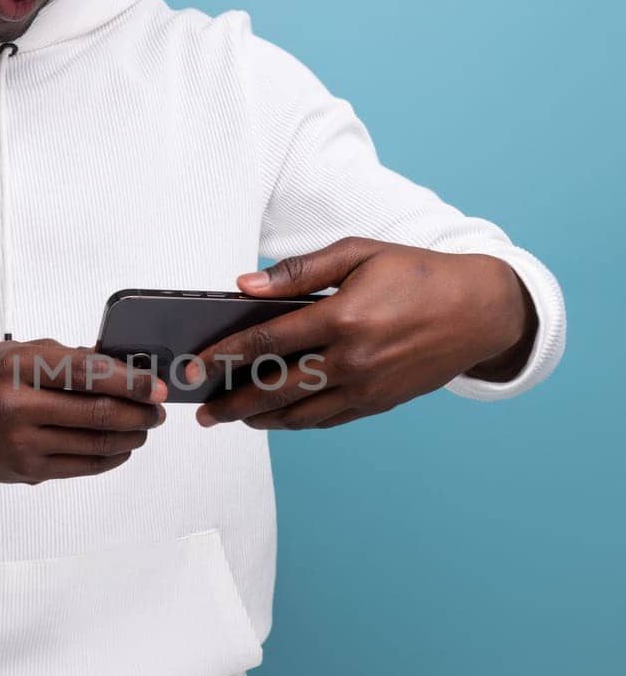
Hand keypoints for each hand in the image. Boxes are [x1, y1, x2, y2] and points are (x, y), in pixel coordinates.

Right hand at [0, 338, 167, 488]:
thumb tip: (119, 362)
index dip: (129, 381)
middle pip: (98, 414)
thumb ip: (64, 356)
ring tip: (145, 426)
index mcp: (17, 370)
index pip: (86, 374)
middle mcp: (17, 409)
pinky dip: (111, 457)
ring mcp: (23, 446)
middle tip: (157, 409)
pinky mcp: (28, 472)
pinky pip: (83, 467)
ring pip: (96, 444)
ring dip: (131, 436)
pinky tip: (123, 447)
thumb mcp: (15, 354)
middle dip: (139, 412)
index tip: (156, 385)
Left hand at [183, 238, 535, 430]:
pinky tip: (275, 418)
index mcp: (342, 318)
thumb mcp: (358, 254)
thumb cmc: (416, 274)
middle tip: (201, 411)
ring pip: (299, 414)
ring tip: (232, 418)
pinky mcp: (379, 403)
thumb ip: (299, 271)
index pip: (266, 342)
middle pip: (275, 390)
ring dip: (259, 420)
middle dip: (232, 403)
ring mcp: (366, 387)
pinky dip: (295, 422)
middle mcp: (352, 360)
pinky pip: (326, 420)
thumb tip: (245, 286)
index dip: (224, 357)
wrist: (480, 310)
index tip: (194, 367)